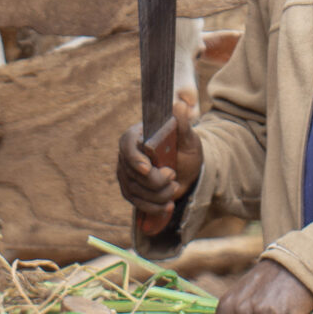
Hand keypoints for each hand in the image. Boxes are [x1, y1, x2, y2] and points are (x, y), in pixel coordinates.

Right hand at [116, 114, 202, 233]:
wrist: (185, 170)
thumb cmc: (184, 149)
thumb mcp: (187, 137)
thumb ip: (182, 124)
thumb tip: (179, 106)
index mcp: (136, 136)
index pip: (127, 145)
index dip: (134, 158)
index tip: (147, 168)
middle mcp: (126, 155)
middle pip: (133, 173)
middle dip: (156, 181)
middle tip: (173, 176)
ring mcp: (125, 174)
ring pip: (136, 191)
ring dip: (159, 195)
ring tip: (174, 188)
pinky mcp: (129, 190)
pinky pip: (137, 203)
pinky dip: (154, 207)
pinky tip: (167, 206)